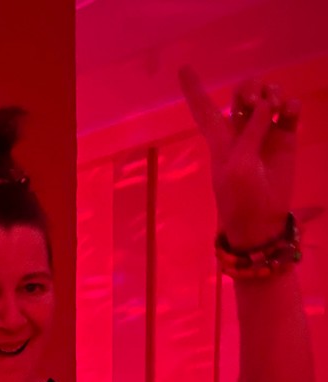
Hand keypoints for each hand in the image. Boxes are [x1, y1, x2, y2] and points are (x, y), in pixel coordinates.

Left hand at [179, 66, 298, 249]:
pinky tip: (289, 111)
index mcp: (219, 138)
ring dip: (271, 93)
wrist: (261, 221)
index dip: (194, 89)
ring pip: (267, 96)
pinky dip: (290, 104)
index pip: (203, 108)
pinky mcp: (285, 137)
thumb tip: (268, 104)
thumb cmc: (239, 198)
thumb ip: (251, 133)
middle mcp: (241, 130)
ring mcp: (265, 132)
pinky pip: (289, 109)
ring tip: (275, 107)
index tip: (183, 67)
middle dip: (248, 87)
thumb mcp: (238, 166)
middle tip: (254, 100)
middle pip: (242, 93)